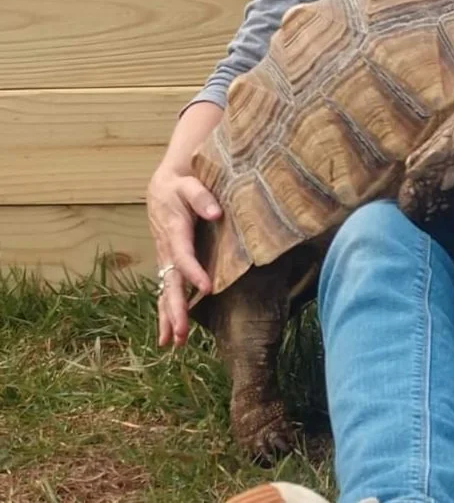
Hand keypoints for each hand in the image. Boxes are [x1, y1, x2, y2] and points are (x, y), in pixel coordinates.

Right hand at [146, 166, 220, 347]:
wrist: (163, 185)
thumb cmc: (181, 184)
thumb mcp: (190, 184)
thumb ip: (202, 197)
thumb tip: (216, 213)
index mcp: (173, 230)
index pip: (183, 255)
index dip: (193, 271)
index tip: (207, 288)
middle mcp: (166, 249)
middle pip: (170, 282)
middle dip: (175, 308)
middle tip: (180, 333)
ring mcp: (165, 258)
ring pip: (164, 291)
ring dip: (169, 317)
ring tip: (174, 342)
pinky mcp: (168, 263)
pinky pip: (165, 290)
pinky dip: (166, 312)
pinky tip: (169, 335)